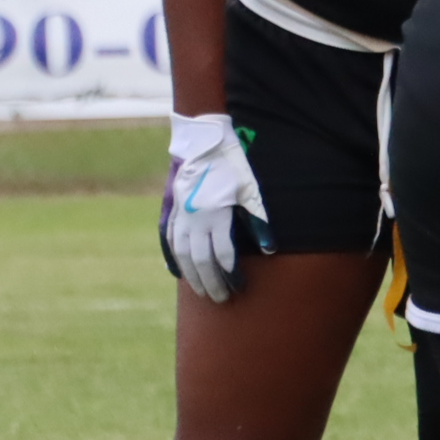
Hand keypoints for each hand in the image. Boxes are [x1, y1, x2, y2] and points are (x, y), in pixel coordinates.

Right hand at [162, 112, 268, 303]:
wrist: (203, 141)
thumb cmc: (233, 165)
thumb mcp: (251, 190)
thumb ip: (259, 220)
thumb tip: (271, 250)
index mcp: (215, 213)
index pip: (223, 253)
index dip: (231, 273)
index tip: (239, 286)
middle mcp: (193, 217)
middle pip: (201, 259)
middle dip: (212, 281)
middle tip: (222, 298)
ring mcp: (179, 214)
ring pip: (183, 253)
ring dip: (192, 275)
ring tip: (202, 291)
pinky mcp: (171, 209)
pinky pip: (169, 240)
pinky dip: (173, 259)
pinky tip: (179, 273)